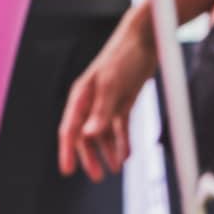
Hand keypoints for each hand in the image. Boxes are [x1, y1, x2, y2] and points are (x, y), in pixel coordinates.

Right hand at [58, 8, 157, 181]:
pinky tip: (126, 155)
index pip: (69, 129)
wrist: (146, 36)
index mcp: (81, 97)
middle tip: (97, 177)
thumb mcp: (111, 85)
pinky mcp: (123, 102)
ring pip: (104, 135)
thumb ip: (100, 112)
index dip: (67, 151)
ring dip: (109, 152)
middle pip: (86, 137)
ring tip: (116, 168)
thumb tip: (88, 136)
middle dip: (91, 157)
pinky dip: (123, 141)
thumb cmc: (123, 56)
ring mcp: (107, 103)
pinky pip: (120, 128)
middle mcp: (91, 103)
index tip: (67, 171)